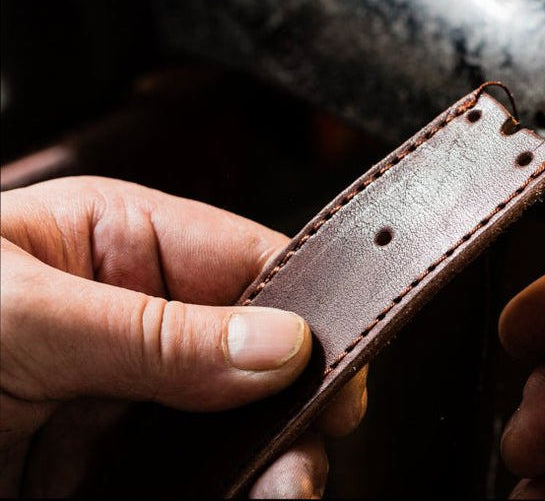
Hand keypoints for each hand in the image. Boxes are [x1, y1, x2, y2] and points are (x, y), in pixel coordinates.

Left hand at [0, 176, 367, 497]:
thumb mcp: (25, 312)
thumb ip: (152, 332)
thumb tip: (280, 345)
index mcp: (118, 245)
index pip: (249, 267)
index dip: (307, 314)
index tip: (338, 371)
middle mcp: (129, 323)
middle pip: (252, 362)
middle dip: (290, 407)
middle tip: (307, 451)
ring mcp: (114, 407)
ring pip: (227, 434)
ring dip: (267, 465)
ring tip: (284, 490)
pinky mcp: (93, 477)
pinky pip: (185, 487)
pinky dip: (226, 496)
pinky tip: (244, 499)